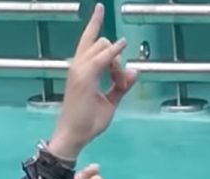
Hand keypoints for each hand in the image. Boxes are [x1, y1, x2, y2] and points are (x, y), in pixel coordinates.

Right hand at [48, 4, 137, 159]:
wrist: (74, 134)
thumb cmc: (87, 121)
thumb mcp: (110, 101)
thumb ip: (122, 86)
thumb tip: (135, 72)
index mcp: (82, 69)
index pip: (91, 41)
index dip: (101, 31)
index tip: (100, 8)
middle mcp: (78, 65)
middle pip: (100, 42)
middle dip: (117, 56)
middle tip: (121, 81)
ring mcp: (79, 70)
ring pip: (102, 47)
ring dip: (117, 62)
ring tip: (119, 83)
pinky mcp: (84, 78)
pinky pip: (102, 59)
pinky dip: (113, 52)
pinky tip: (122, 45)